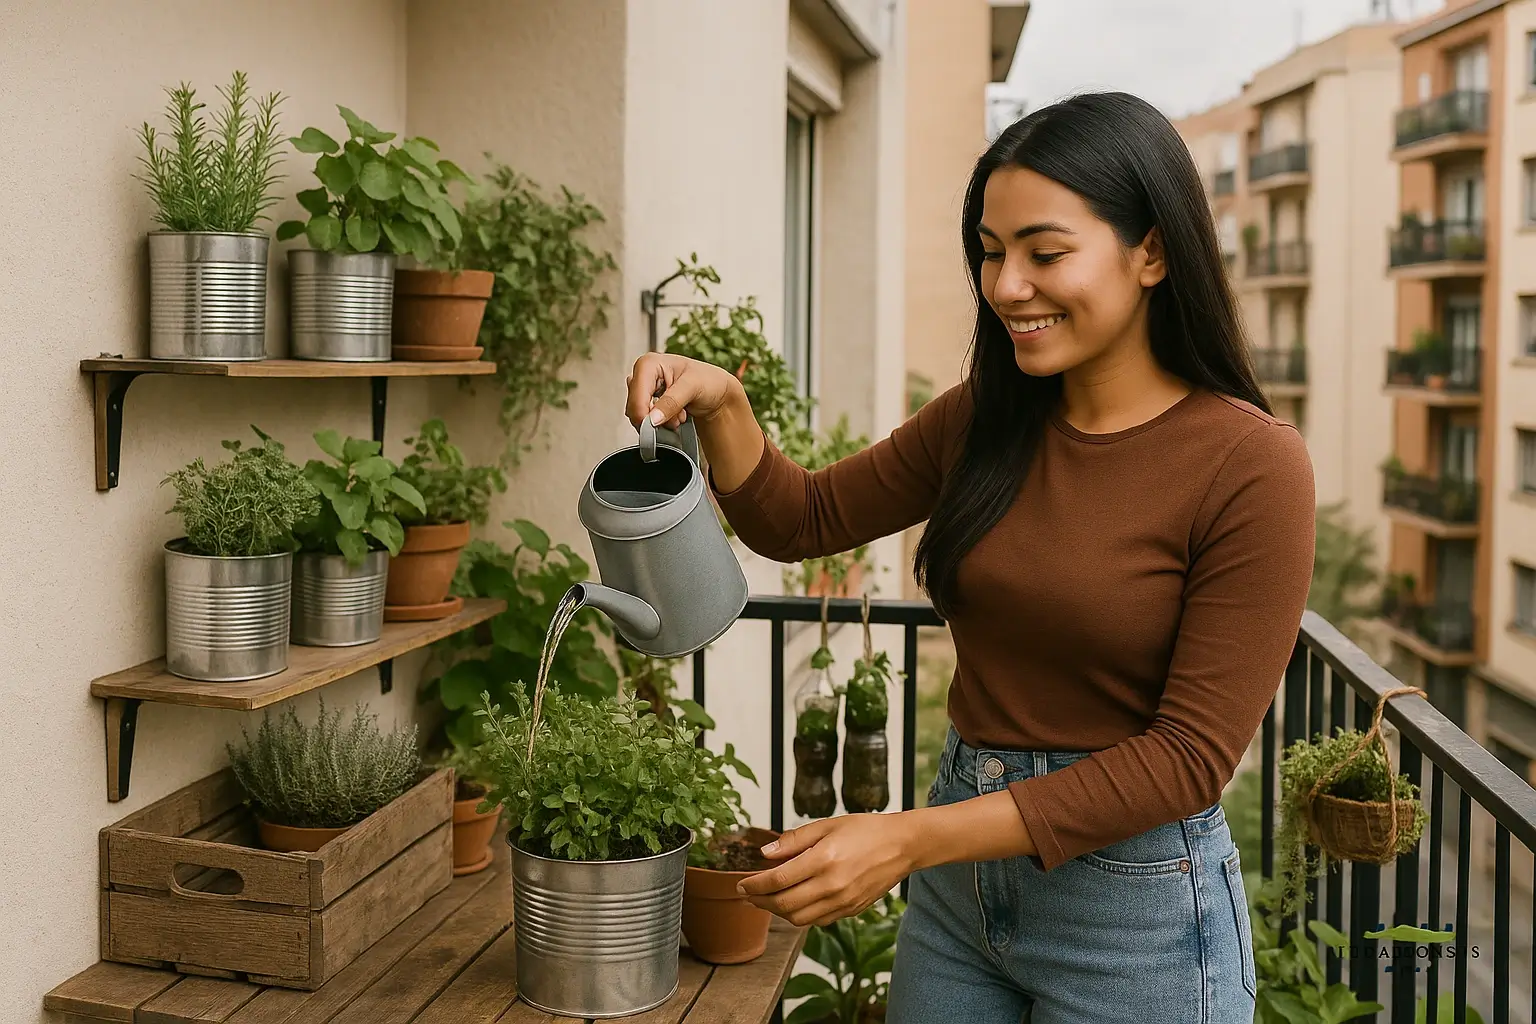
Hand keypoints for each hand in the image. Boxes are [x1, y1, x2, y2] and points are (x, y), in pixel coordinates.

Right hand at [625, 352, 741, 430]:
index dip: (643, 414)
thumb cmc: (709, 381)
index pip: (636, 395)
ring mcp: (645, 389)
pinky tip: (675, 415)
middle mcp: (643, 375)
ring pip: (639, 415)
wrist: (717, 392)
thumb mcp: (692, 387)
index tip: (657, 425)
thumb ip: (671, 402)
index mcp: (649, 363)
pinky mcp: (648, 402)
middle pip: (634, 407)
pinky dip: (662, 422)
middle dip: (655, 418)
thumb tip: (652, 418)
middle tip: (677, 416)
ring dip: (660, 421)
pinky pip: (646, 419)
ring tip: (680, 413)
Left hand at [736, 814, 919, 927]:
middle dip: (760, 901)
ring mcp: (842, 902)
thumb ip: (794, 840)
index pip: (777, 880)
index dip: (754, 885)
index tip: (742, 884)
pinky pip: (817, 921)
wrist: (902, 845)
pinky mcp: (851, 911)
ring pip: (798, 918)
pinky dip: (799, 916)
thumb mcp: (827, 825)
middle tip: (748, 895)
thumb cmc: (866, 830)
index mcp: (824, 860)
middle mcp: (832, 885)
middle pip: (783, 904)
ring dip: (777, 912)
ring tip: (768, 899)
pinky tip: (793, 902)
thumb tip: (766, 853)